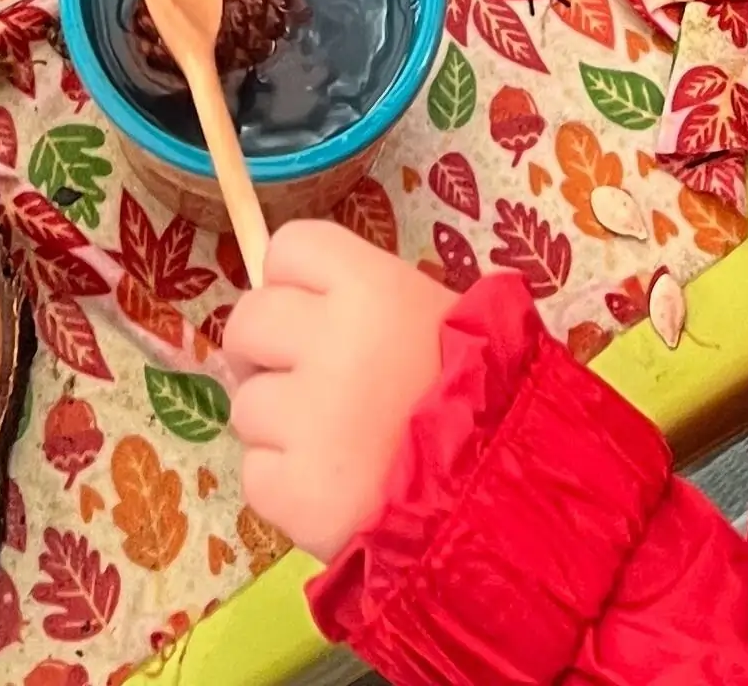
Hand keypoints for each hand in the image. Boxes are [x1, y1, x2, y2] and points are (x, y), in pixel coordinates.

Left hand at [224, 218, 458, 563]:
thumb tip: (294, 299)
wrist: (501, 499)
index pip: (290, 248)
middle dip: (266, 353)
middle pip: (249, 320)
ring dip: (278, 428)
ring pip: (246, 406)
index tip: (314, 315)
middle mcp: (332, 340)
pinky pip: (255, 476)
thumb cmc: (475, 397)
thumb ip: (363, 299)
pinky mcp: (296, 491)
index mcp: (372, 287)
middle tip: (305, 383)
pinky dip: (284, 487)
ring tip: (335, 448)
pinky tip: (332, 491)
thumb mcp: (433, 316)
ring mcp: (308, 419)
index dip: (294, 283)